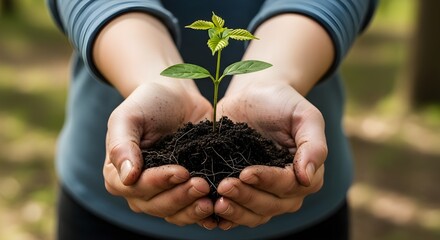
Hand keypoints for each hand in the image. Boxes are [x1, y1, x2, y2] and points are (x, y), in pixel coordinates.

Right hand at [103, 82, 217, 227]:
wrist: (178, 98)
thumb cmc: (149, 103)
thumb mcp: (128, 116)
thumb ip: (121, 144)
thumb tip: (127, 177)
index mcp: (118, 174)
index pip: (136, 188)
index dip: (158, 183)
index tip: (181, 171)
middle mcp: (139, 190)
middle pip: (157, 205)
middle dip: (180, 197)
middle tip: (202, 185)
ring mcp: (164, 193)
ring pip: (175, 213)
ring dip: (193, 209)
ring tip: (212, 199)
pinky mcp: (186, 192)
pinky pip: (192, 211)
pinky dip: (204, 213)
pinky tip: (219, 208)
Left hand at [214, 81, 326, 228]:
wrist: (254, 96)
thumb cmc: (282, 102)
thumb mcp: (305, 115)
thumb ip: (314, 145)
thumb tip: (306, 178)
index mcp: (306, 173)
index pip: (288, 186)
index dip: (268, 182)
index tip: (245, 173)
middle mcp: (287, 190)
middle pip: (270, 205)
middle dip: (247, 197)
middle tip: (224, 186)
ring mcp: (264, 193)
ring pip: (254, 214)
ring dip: (235, 211)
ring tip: (216, 202)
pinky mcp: (243, 191)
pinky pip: (237, 213)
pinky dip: (226, 217)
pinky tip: (211, 213)